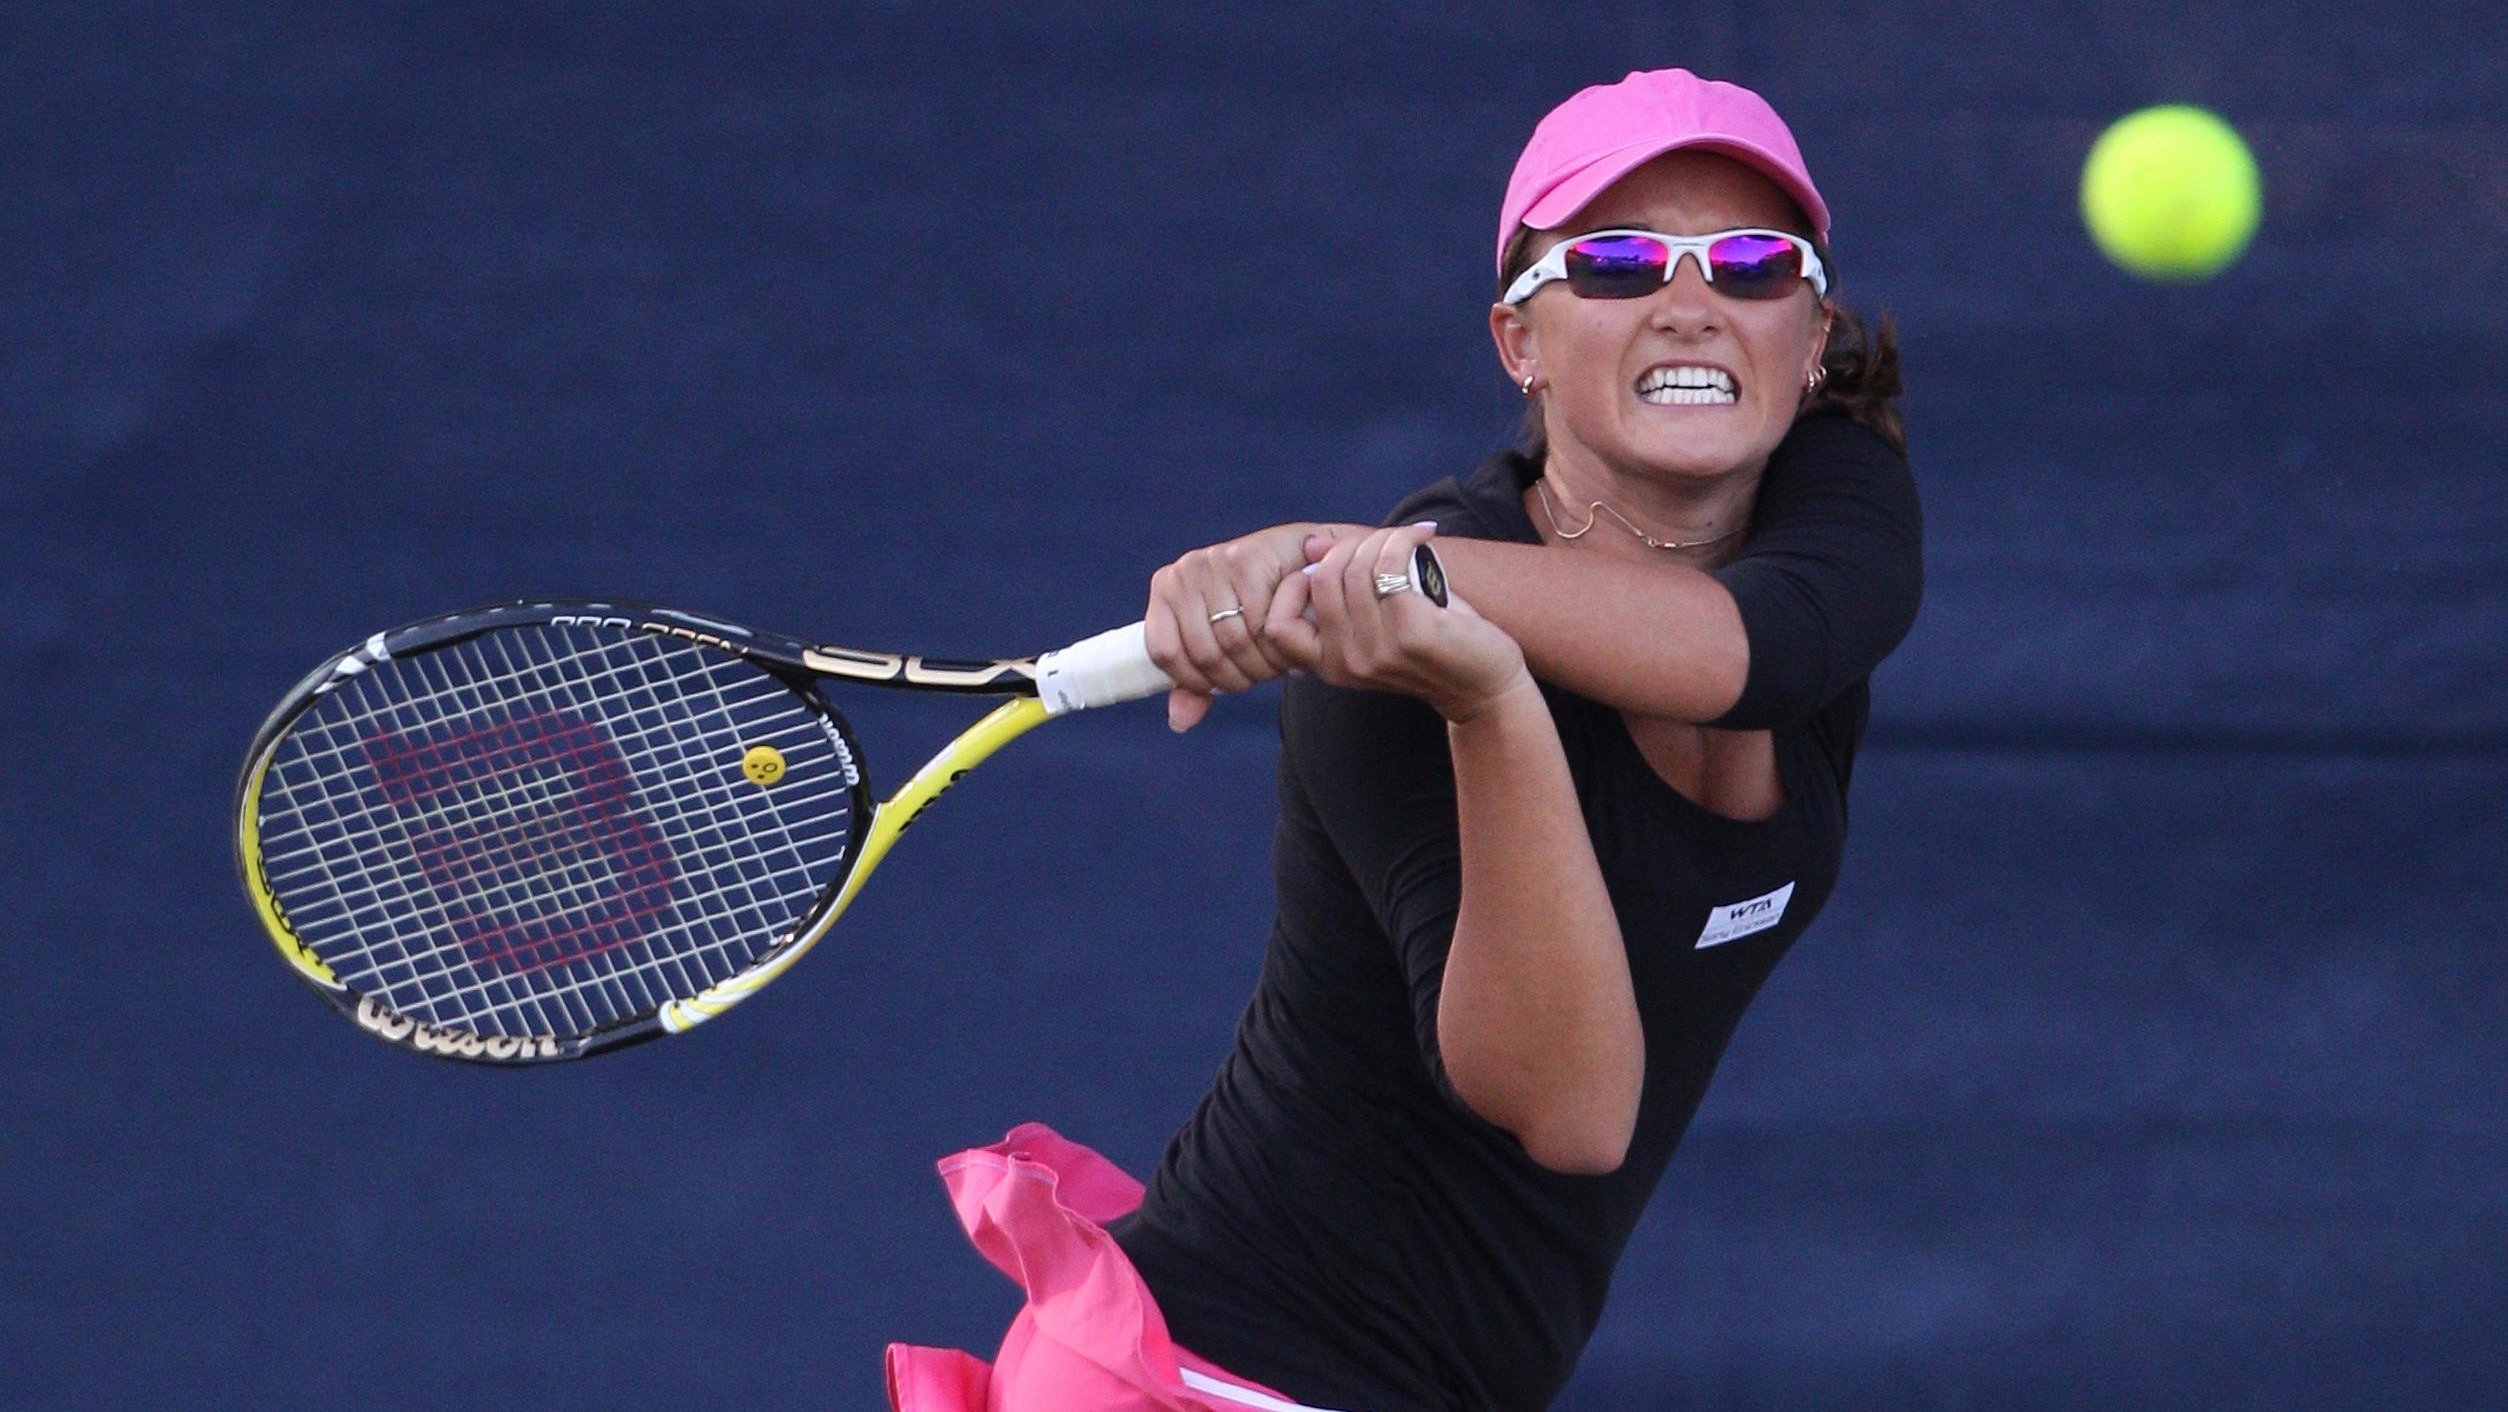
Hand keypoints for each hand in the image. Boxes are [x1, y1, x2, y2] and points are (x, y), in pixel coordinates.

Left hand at [1145, 521, 1368, 730]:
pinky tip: (1288, 640)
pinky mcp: (1247, 559)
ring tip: (1275, 662)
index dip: (1194, 680)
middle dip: (1237, 677)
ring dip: (1261, 664)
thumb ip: (1198, 683)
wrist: (1306, 560)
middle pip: (1203, 652)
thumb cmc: (1260, 606)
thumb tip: (1179, 722)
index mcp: (1167, 590)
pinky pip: (1260, 623)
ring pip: (1233, 641)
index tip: (1222, 684)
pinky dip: (1278, 642)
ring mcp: (1215, 562)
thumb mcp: (1223, 647)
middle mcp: (1184, 572)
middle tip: (1260, 675)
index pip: (1163, 652)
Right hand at [1265, 523, 1531, 723]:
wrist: (1483, 684)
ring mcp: (1377, 651)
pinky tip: (1422, 537)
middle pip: (1322, 579)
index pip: (1278, 625)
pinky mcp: (1410, 633)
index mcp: (1330, 664)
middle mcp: (1346, 662)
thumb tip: (1312, 544)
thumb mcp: (1379, 619)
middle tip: (1381, 543)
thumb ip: (1344, 585)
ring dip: (1382, 540)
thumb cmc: (1434, 645)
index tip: (1330, 565)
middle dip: (1348, 547)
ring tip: (1405, 540)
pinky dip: (1403, 540)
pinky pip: (1389, 564)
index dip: (1294, 586)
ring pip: (1355, 567)